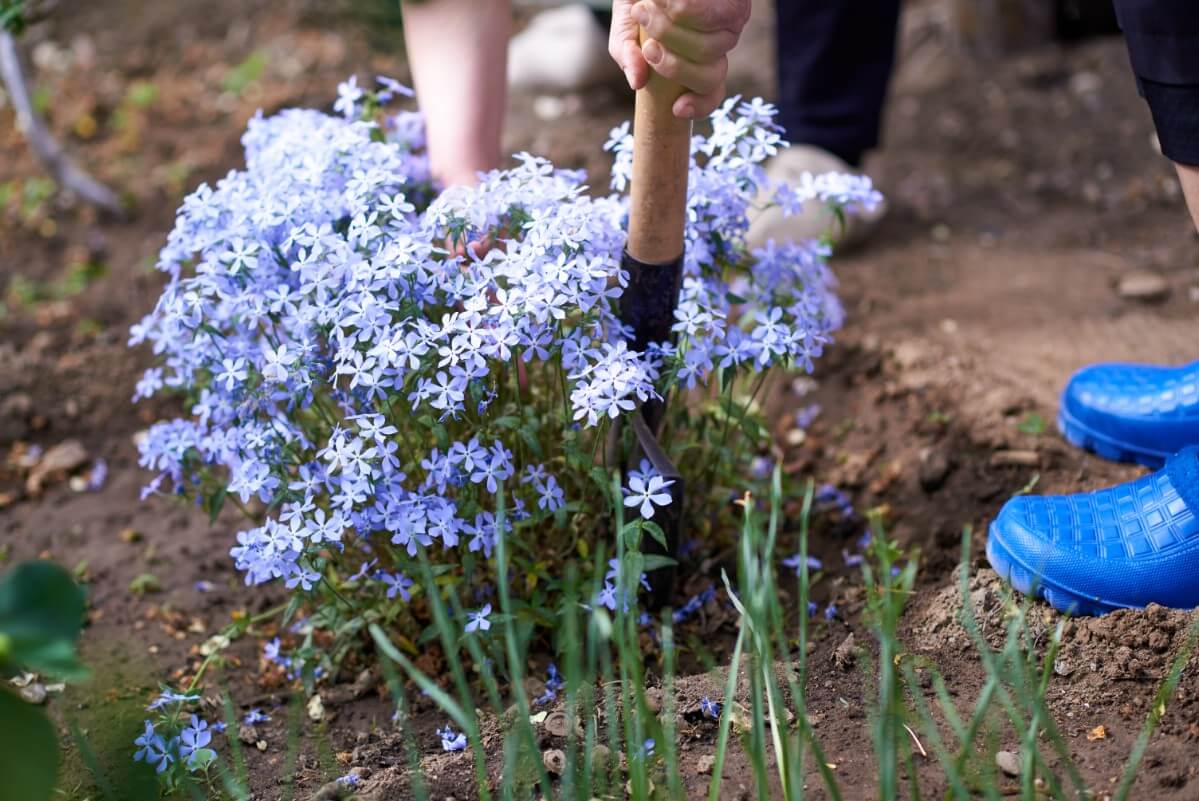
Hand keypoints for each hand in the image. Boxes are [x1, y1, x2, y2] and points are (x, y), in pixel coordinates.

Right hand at [609, 0, 750, 117]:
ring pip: (710, 51)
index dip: (699, 106)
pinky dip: (683, 10)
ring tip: (644, 9)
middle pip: (710, 78)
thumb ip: (626, 53)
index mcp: (696, 59)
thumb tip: (637, 83)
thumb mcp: (626, 26)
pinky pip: (712, 18)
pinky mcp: (737, 5)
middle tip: (648, 48)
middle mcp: (718, 45)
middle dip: (674, 67)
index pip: (709, 93)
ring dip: (670, 32)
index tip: (676, 108)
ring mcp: (731, 25)